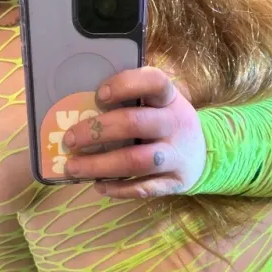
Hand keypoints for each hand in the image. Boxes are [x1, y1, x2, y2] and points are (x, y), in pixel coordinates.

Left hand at [62, 67, 206, 197]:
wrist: (202, 156)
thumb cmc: (165, 124)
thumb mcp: (158, 105)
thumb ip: (130, 102)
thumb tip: (77, 108)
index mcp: (169, 98)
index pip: (154, 82)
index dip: (125, 85)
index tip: (98, 95)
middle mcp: (176, 124)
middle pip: (135, 123)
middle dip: (97, 131)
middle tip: (69, 139)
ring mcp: (177, 155)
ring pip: (137, 160)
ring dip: (101, 165)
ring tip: (73, 167)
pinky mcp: (175, 182)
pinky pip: (144, 188)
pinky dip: (118, 189)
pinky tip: (98, 186)